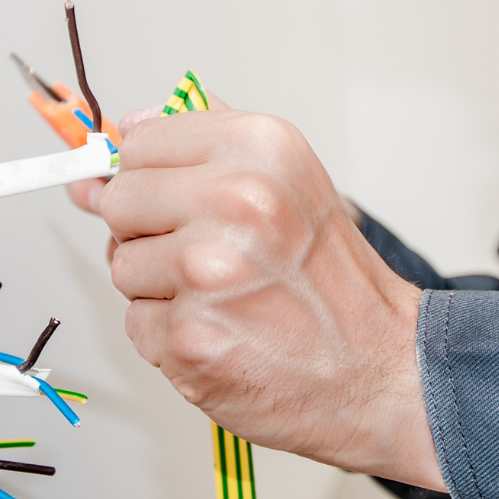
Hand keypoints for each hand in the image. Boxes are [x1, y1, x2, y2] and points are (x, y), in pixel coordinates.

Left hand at [97, 105, 445, 489]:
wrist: (379, 368)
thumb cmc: (331, 280)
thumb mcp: (288, 178)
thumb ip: (206, 143)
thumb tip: (124, 131)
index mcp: (259, 148)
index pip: (141, 142)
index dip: (155, 175)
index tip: (181, 199)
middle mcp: (235, 200)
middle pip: (120, 200)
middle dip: (150, 230)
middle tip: (209, 253)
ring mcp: (208, 272)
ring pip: (121, 264)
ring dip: (159, 286)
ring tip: (224, 295)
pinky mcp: (189, 337)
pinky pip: (136, 323)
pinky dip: (169, 334)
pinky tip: (221, 330)